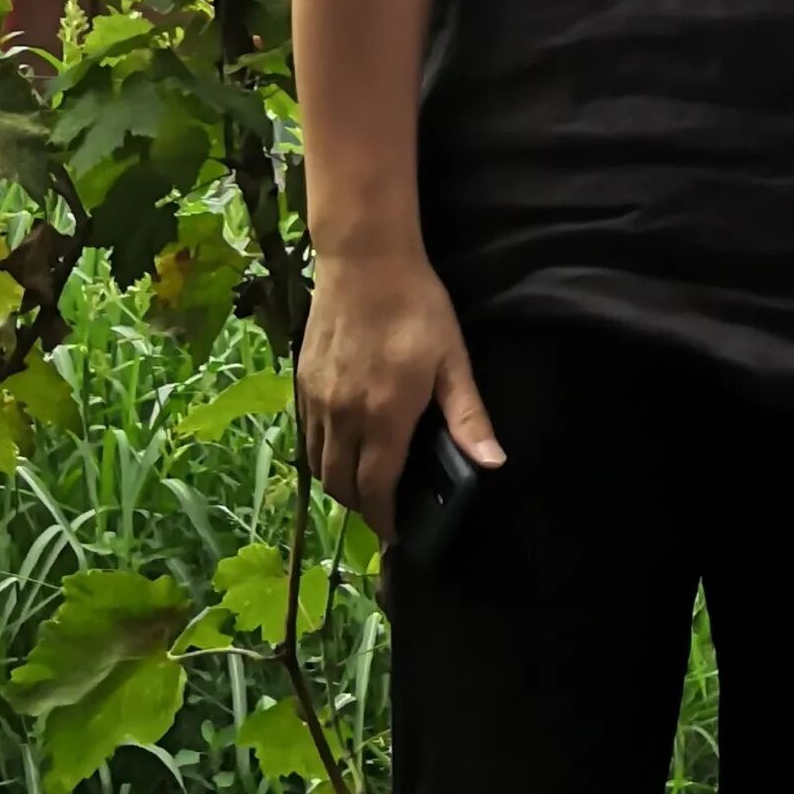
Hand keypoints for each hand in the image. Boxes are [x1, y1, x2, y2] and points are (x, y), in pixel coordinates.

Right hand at [296, 242, 504, 540]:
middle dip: (362, 507)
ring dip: (339, 484)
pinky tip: (341, 447)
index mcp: (384, 416)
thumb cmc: (416, 306)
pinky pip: (306, 437)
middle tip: (385, 508)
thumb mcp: (452, 359)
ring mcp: (317, 400)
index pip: (376, 488)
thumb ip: (468, 416)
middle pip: (342, 485)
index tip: (397, 534)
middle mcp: (343, 416)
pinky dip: (321, 455)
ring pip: (319, 465)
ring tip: (363, 483)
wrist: (364, 259)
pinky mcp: (301, 382)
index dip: (384, 519)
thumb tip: (492, 464)